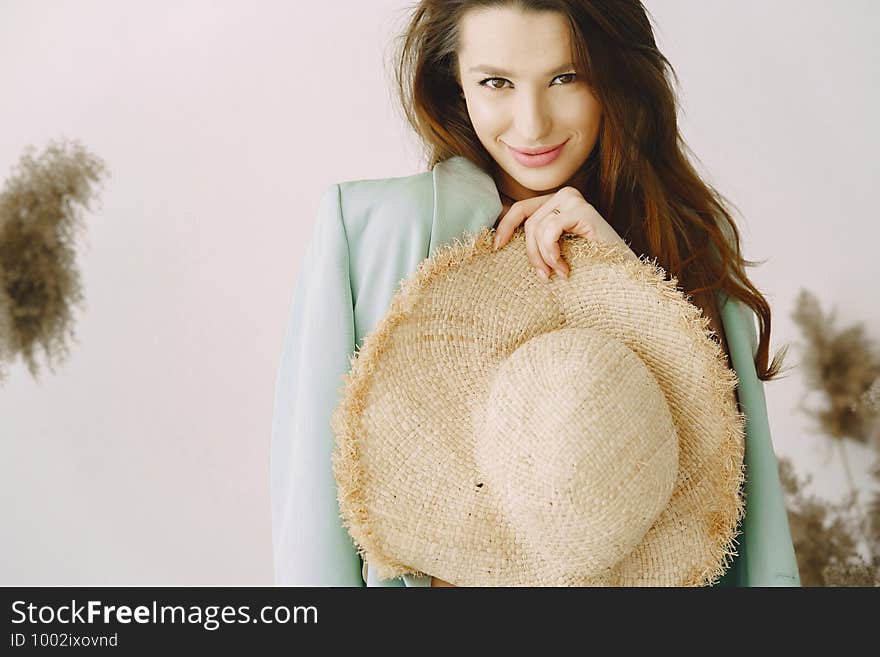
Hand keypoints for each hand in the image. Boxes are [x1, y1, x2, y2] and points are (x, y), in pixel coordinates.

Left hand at [492, 186, 635, 279]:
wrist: (621, 279)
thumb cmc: (588, 268)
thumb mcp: (555, 251)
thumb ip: (536, 240)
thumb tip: (500, 238)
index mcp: (558, 203)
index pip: (521, 209)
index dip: (505, 226)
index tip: (497, 247)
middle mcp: (566, 195)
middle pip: (528, 222)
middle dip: (531, 254)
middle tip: (543, 276)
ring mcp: (574, 200)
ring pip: (536, 228)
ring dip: (544, 258)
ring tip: (558, 274)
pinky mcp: (582, 210)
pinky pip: (549, 230)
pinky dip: (552, 252)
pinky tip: (564, 268)